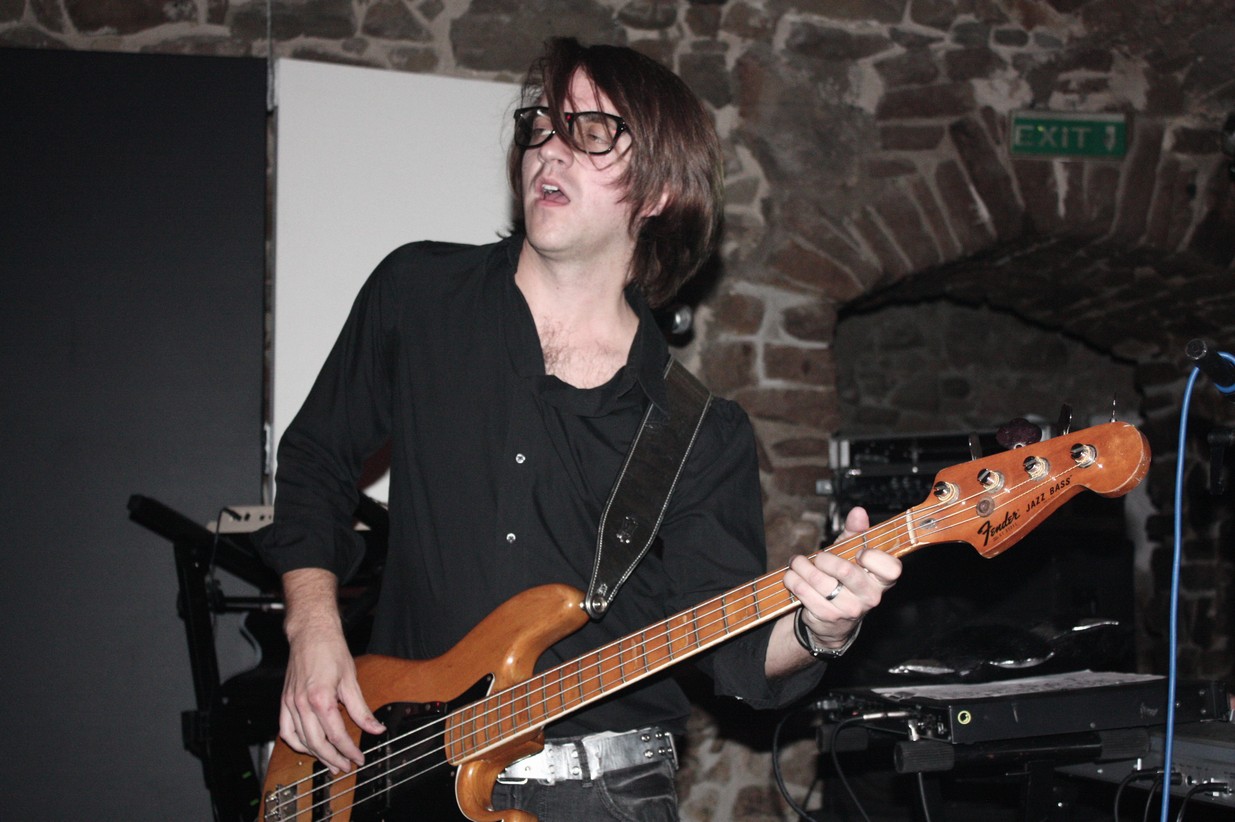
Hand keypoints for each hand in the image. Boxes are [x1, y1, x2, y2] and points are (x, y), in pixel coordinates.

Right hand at [279, 569, 385, 772]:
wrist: (311, 633)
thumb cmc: (331, 650)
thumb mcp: (351, 679)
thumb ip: (361, 709)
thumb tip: (375, 728)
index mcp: (320, 698)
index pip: (336, 735)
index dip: (349, 750)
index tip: (358, 758)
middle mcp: (302, 704)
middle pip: (317, 743)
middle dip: (333, 758)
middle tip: (346, 766)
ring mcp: (290, 703)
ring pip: (301, 740)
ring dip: (315, 755)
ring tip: (329, 762)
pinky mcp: (284, 700)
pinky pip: (285, 730)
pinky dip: (295, 743)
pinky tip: (306, 748)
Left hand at [784, 507, 900, 649]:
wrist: (833, 620)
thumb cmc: (844, 579)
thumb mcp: (852, 553)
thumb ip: (856, 532)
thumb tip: (858, 512)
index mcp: (882, 580)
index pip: (891, 569)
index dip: (873, 557)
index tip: (858, 552)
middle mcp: (870, 597)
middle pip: (845, 570)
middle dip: (823, 558)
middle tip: (816, 557)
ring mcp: (849, 609)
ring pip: (819, 581)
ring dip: (802, 567)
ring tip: (796, 563)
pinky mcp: (828, 617)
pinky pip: (805, 592)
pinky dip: (794, 580)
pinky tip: (793, 576)